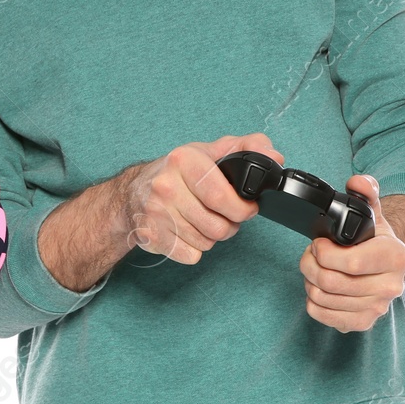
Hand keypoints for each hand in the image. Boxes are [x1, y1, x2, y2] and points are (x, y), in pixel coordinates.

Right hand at [122, 134, 284, 264]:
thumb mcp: (208, 151)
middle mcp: (166, 186)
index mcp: (184, 161)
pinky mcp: (150, 236)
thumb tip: (274, 157)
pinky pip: (191, 255)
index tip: (247, 207)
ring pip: (206, 243)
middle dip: (230, 225)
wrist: (130, 193)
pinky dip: (194, 249)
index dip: (242, 208)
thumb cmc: (176, 173)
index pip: (221, 196)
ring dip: (211, 236)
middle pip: (218, 226)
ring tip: (203, 221)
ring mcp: (156, 213)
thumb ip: (246, 148)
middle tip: (225, 216)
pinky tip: (186, 232)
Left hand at [298, 175, 404, 331]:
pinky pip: (321, 315)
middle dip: (310, 264)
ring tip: (316, 268)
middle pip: (331, 282)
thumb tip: (357, 181)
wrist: (388, 267)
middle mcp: (391, 287)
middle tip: (311, 253)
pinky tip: (319, 287)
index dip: (324, 252)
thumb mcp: (373, 212)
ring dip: (309, 280)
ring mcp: (377, 308)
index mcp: (397, 257)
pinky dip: (311, 300)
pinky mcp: (362, 323)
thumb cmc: (375, 239)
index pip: (351, 263)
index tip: (319, 243)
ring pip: (322, 298)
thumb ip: (365, 192)